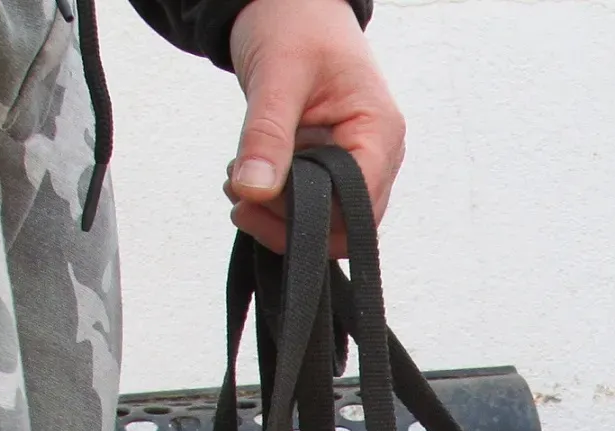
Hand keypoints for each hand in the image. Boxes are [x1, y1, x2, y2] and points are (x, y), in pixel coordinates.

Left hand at [225, 0, 404, 252]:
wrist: (290, 2)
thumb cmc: (295, 23)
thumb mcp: (277, 75)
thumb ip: (266, 135)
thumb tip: (254, 191)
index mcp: (378, 131)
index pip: (359, 205)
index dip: (311, 219)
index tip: (256, 203)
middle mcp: (377, 154)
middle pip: (346, 224)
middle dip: (289, 221)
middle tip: (238, 197)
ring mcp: (356, 160)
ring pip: (328, 220)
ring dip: (278, 215)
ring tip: (236, 184)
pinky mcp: (331, 163)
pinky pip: (312, 201)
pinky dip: (277, 201)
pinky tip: (247, 179)